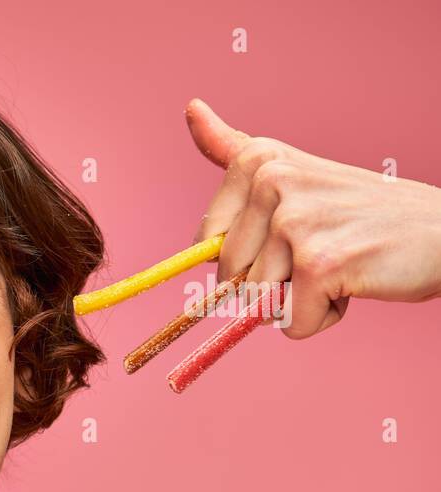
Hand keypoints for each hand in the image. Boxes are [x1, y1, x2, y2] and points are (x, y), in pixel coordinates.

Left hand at [187, 98, 440, 337]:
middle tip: (322, 251)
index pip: (205, 242)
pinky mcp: (318, 262)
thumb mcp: (294, 168)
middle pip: (229, 277)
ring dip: (299, 299)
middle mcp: (273, 182)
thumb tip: (190, 107)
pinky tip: (353, 281)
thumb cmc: (363, 211)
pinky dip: (321, 317)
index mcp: (260, 161)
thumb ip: (237, 148)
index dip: (243, 259)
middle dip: (271, 284)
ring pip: (257, 303)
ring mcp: (294, 221)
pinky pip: (290, 322)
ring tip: (340, 264)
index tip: (288, 234)